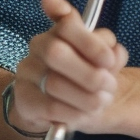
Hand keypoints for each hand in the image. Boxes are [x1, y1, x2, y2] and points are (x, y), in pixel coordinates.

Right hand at [9, 0, 128, 135]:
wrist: (52, 106)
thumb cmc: (81, 76)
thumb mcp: (99, 60)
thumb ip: (110, 52)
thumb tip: (115, 52)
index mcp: (57, 31)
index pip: (67, 25)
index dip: (90, 43)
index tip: (109, 60)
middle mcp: (38, 47)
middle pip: (55, 52)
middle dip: (88, 73)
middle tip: (109, 85)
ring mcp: (27, 73)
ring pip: (53, 83)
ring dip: (85, 97)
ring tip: (102, 102)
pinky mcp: (24, 99)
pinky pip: (50, 107)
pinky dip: (73, 113)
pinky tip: (85, 114)